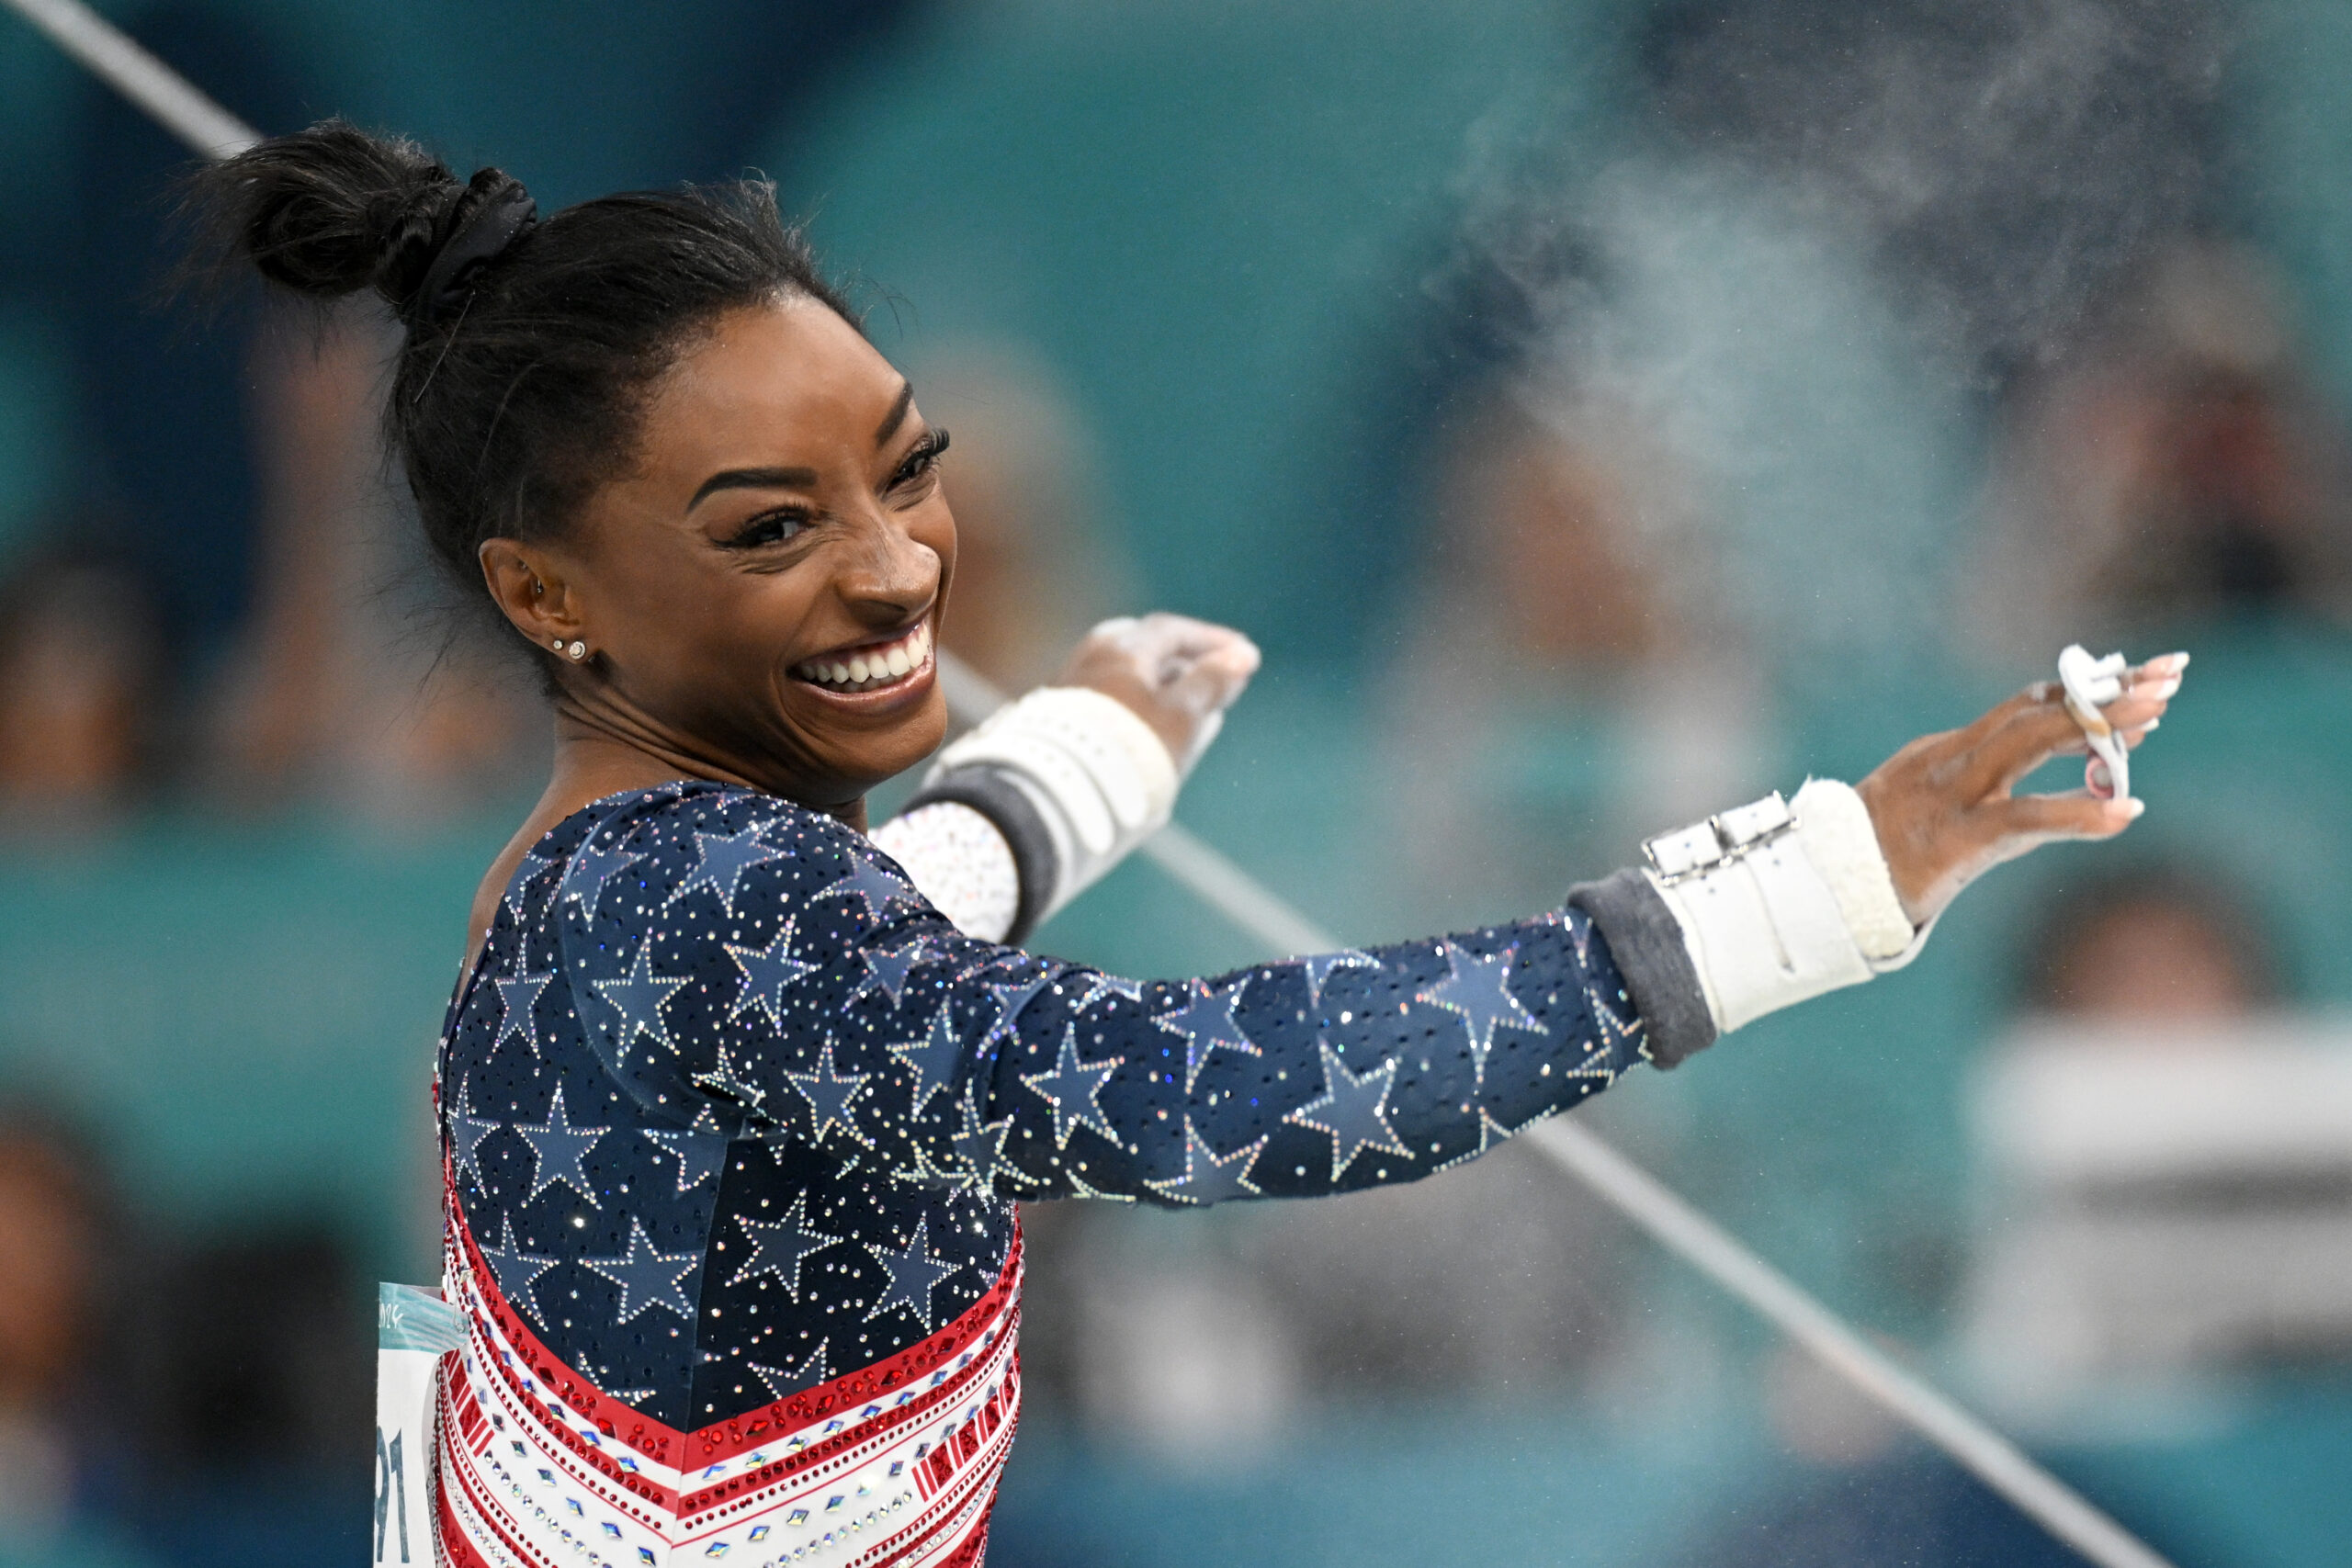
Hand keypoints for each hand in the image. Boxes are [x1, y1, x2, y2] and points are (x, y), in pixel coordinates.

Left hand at [1052, 612, 1260, 769]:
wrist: (1064, 792)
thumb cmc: (1129, 749)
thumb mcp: (1182, 715)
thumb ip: (1212, 682)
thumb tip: (1242, 656)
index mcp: (1120, 647)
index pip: (1173, 631)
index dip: (1213, 641)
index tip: (1243, 655)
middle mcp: (1090, 657)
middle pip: (1146, 650)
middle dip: (1185, 663)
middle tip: (1216, 679)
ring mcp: (1072, 687)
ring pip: (1127, 678)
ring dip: (1163, 688)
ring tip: (1192, 713)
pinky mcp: (1062, 719)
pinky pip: (1110, 701)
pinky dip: (1139, 707)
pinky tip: (1154, 732)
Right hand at [1855, 653, 2187, 925]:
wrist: (1830, 890)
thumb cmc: (1892, 857)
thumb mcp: (1957, 815)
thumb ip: (2022, 795)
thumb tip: (2100, 786)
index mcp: (1954, 750)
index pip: (2032, 703)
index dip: (2090, 685)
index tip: (2146, 672)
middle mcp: (1955, 759)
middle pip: (2039, 709)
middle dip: (2106, 690)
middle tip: (2170, 674)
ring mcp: (1955, 794)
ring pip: (2030, 742)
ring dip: (2097, 724)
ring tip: (2159, 711)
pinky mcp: (1959, 837)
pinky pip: (2025, 818)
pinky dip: (2078, 814)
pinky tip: (2126, 812)